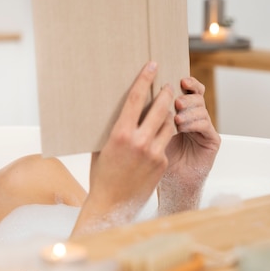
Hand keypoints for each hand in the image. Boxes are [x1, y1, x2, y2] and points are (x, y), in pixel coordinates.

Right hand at [72, 61, 175, 235]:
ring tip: (165, 110)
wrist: (112, 204)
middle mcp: (140, 142)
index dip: (144, 79)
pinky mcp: (162, 164)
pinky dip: (161, 138)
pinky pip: (165, 144)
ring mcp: (154, 153)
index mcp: (121, 134)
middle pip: (160, 108)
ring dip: (168, 115)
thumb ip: (112, 129)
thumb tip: (117, 111)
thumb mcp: (101, 148)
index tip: (152, 66)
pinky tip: (155, 139)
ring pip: (169, 124)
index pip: (135, 99)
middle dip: (165, 94)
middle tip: (168, 85)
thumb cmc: (101, 175)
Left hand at [158, 76, 220, 214]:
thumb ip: (148, 116)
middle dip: (187, 96)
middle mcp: (194, 118)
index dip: (188, 83)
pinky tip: (182, 127)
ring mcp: (204, 129)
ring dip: (188, 111)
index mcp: (180, 113)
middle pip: (197, 96)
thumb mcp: (147, 133)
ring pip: (201, 108)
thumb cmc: (152, 160)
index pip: (188, 91)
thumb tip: (135, 93)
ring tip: (177, 118)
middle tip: (176, 102)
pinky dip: (193, 123)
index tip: (180, 80)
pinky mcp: (212, 140)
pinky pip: (206, 125)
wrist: (167, 184)